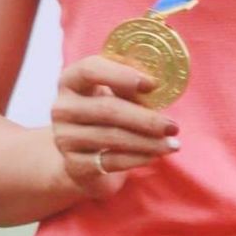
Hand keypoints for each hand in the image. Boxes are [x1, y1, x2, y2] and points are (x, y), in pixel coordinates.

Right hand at [50, 55, 179, 199]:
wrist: (83, 156)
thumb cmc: (106, 113)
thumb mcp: (113, 93)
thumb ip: (129, 86)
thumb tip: (155, 85)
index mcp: (70, 80)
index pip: (90, 70)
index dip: (121, 74)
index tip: (152, 84)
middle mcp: (62, 108)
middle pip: (106, 109)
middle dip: (145, 118)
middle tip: (173, 125)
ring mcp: (65, 138)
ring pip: (112, 137)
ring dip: (148, 142)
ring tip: (173, 143)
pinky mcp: (74, 165)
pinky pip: (111, 161)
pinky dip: (138, 158)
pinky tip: (157, 155)